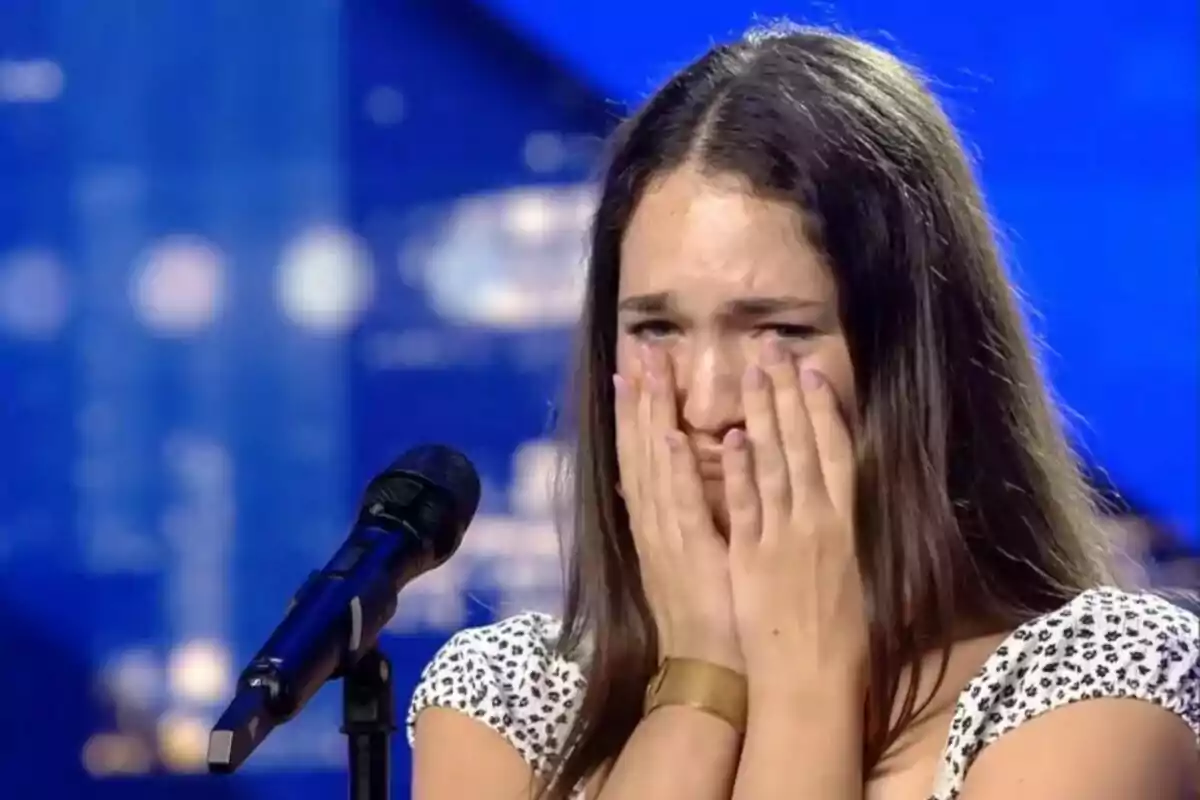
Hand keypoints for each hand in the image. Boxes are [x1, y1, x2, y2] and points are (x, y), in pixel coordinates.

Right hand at [615, 345, 742, 671]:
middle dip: (638, 398)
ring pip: (652, 465)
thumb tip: (675, 483)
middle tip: (636, 350)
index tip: (635, 369)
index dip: (637, 410)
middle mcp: (654, 523)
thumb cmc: (711, 614)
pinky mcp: (688, 554)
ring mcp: (667, 537)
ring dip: (648, 416)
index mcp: (656, 523)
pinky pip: (677, 503)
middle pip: (640, 449)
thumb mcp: (692, 558)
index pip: (642, 455)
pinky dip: (670, 467)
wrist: (708, 668)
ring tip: (645, 370)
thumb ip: (685, 517)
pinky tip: (666, 432)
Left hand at [722, 341, 865, 693]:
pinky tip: (734, 437)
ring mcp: (783, 538)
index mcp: (844, 527)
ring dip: (763, 414)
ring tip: (752, 371)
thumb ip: (840, 534)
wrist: (811, 684)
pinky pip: (746, 506)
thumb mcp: (851, 577)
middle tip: (771, 347)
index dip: (823, 407)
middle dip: (786, 392)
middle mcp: (816, 523)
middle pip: (803, 445)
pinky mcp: (752, 558)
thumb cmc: (838, 639)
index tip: (810, 369)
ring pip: (774, 463)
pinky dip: (741, 470)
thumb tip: (839, 500)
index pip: (836, 453)